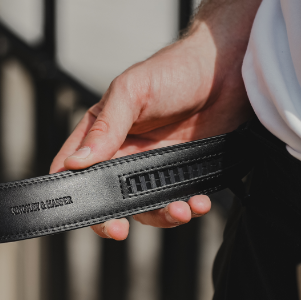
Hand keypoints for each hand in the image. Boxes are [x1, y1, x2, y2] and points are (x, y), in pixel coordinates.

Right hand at [49, 25, 252, 239]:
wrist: (228, 70)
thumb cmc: (174, 70)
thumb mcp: (132, 91)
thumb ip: (105, 127)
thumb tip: (76, 163)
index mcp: (101, 132)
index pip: (72, 168)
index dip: (72, 192)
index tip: (83, 210)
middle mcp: (124, 152)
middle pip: (109, 198)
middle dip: (114, 218)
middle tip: (120, 229)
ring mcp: (155, 165)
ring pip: (147, 206)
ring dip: (161, 215)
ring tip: (179, 210)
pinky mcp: (184, 172)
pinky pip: (180, 200)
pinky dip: (189, 207)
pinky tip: (199, 202)